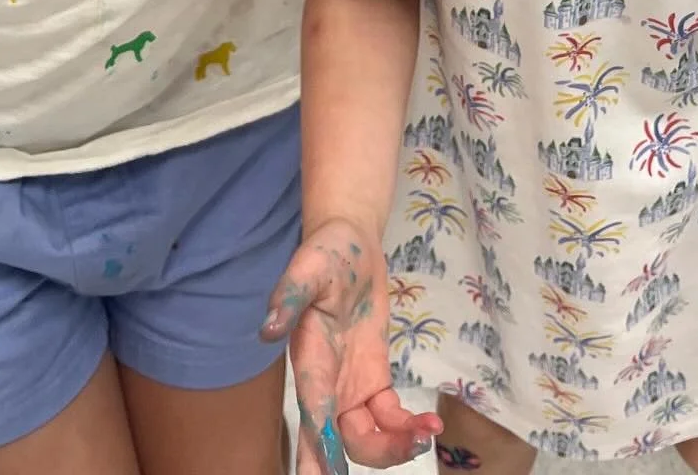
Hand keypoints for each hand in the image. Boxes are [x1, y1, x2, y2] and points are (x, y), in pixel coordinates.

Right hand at [262, 218, 441, 472]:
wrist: (351, 244)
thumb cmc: (327, 252)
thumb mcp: (309, 266)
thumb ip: (291, 295)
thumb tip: (268, 329)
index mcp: (309, 357)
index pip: (312, 406)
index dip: (321, 442)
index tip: (329, 471)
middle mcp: (325, 382)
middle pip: (332, 439)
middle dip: (345, 466)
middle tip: (385, 462)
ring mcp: (349, 385)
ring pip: (364, 439)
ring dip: (392, 448)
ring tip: (425, 435)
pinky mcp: (373, 380)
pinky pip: (388, 419)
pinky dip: (407, 428)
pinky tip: (429, 425)